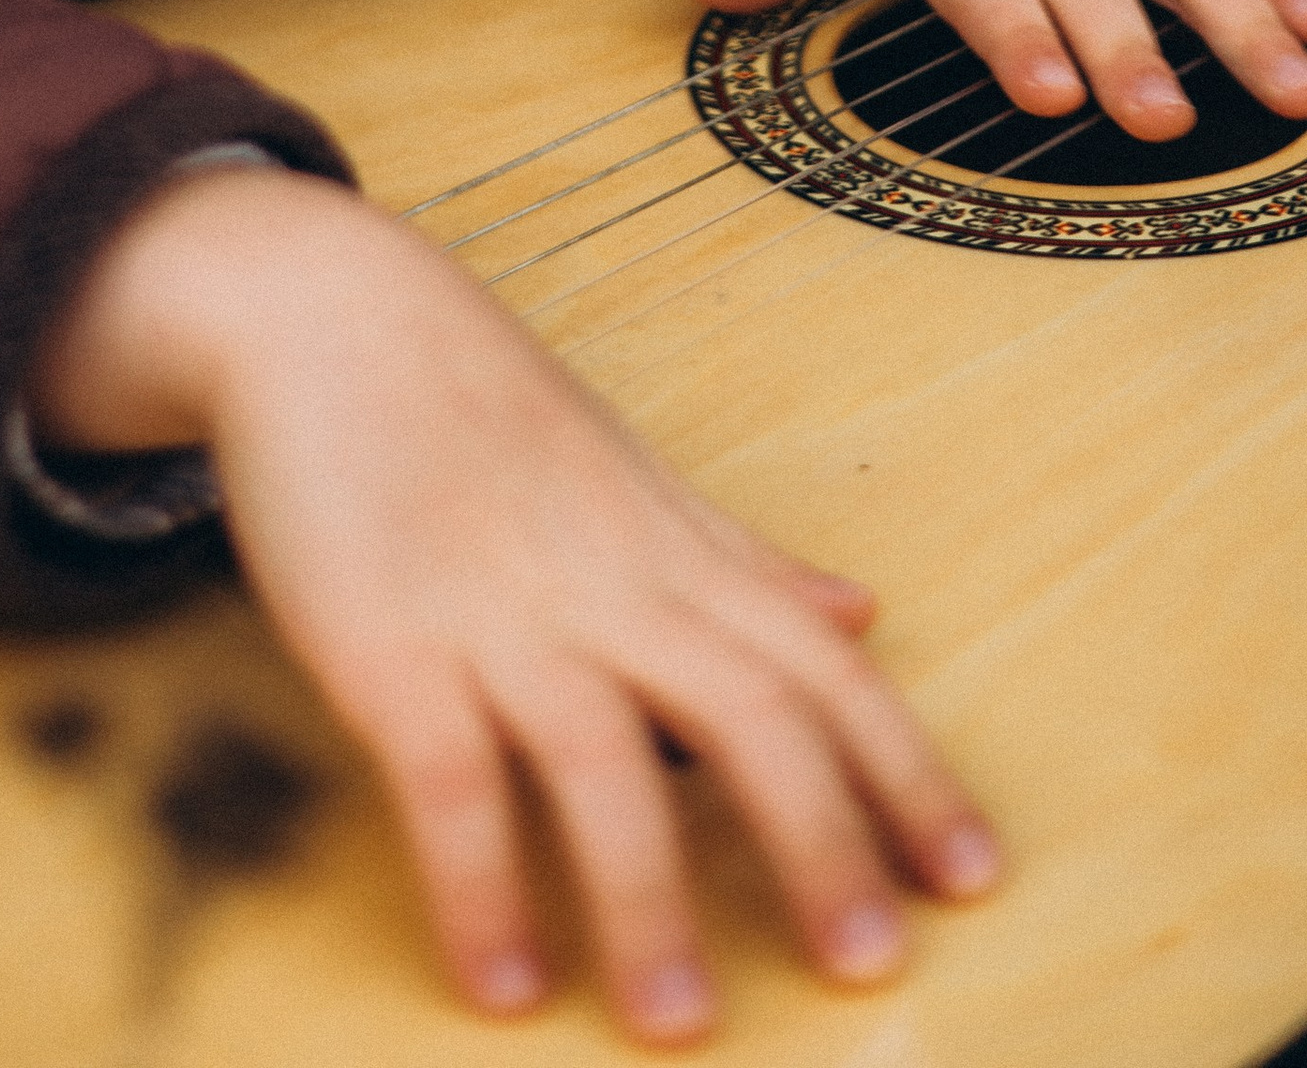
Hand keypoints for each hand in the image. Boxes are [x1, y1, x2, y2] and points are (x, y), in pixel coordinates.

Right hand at [28, 167, 999, 1043]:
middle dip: (818, 842)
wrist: (332, 311)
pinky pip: (445, 775)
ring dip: (646, 896)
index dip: (905, 770)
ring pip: (600, 758)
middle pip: (746, 715)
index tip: (974, 874)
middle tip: (871, 966)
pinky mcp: (388, 641)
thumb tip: (863, 614)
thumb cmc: (485, 408)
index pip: (822, 670)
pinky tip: (502, 981)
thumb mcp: (634, 480)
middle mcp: (611, 588)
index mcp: (677, 557)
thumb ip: (743, 561)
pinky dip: (478, 879)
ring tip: (677, 1026)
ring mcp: (499, 614)